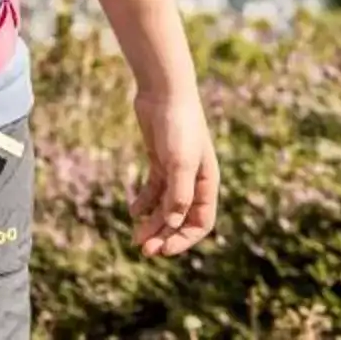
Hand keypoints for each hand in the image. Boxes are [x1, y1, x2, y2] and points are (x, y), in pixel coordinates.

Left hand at [130, 86, 218, 257]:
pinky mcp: (160, 160)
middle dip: (164, 234)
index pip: (201, 223)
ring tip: (135, 235)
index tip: (162, 250)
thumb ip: (178, 193)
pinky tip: (133, 211)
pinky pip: (154, 189)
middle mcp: (194, 180)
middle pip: (181, 218)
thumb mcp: (179, 162)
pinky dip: (145, 202)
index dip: (184, 239)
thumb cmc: (178, 125)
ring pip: (165, 206)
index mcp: (207, 184)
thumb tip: (174, 223)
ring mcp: (176, 170)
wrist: (164, 91)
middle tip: (143, 249)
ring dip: (152, 222)